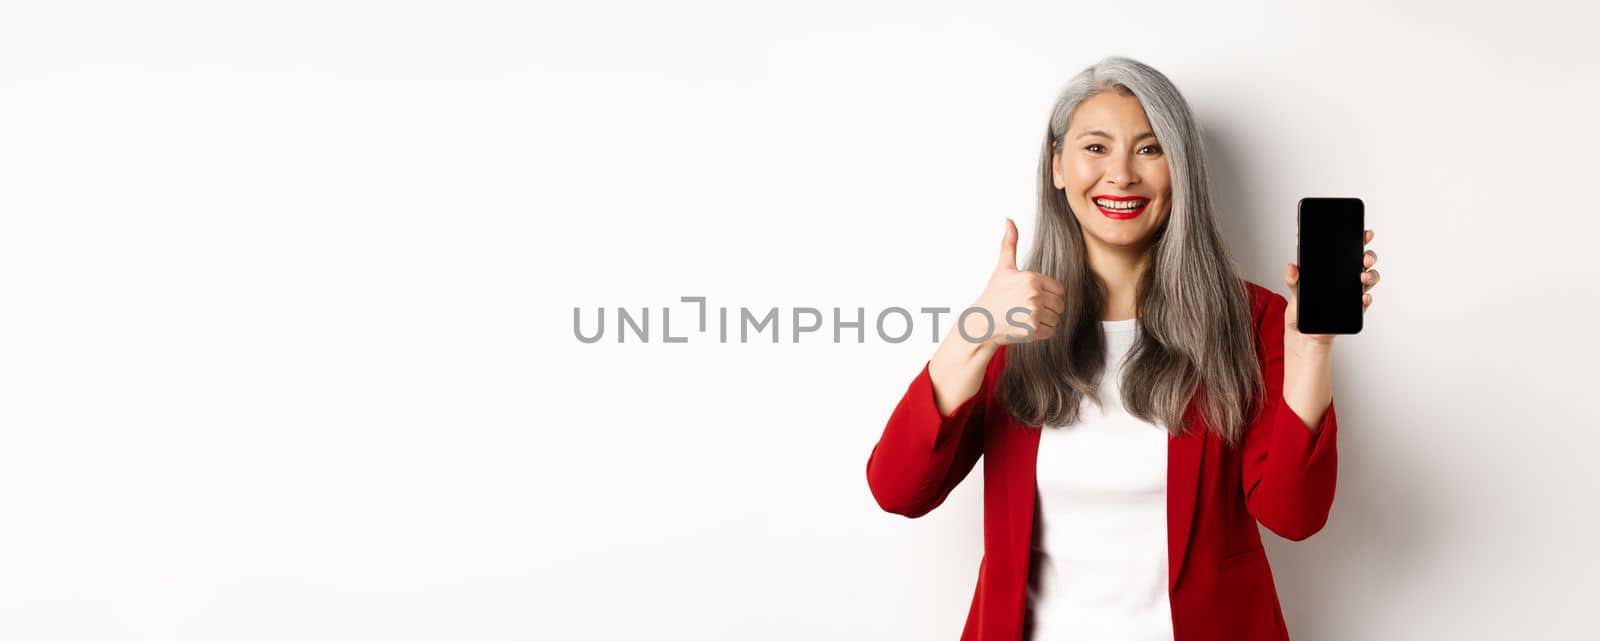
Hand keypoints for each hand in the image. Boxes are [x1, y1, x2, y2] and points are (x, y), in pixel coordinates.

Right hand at [964, 218, 1065, 345]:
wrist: (981, 322)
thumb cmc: (994, 295)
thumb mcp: (1003, 268)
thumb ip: (1010, 244)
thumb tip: (1009, 220)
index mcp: (1031, 278)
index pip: (1059, 289)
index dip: (1049, 295)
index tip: (1033, 297)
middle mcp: (1034, 295)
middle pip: (1060, 304)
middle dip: (1048, 308)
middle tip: (1029, 309)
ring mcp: (1033, 313)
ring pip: (1056, 318)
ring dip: (1045, 321)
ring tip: (1027, 317)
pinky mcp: (1032, 330)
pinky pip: (1051, 331)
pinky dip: (1042, 332)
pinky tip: (1026, 327)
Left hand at [1285, 228, 1379, 353]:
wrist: (1303, 334)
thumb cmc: (1301, 309)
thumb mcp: (1294, 291)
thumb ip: (1292, 278)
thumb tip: (1291, 266)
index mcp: (1334, 268)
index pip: (1350, 250)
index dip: (1360, 239)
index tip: (1365, 233)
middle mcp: (1346, 278)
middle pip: (1364, 262)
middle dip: (1369, 256)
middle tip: (1364, 258)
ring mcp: (1352, 293)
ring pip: (1370, 279)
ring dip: (1370, 276)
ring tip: (1362, 277)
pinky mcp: (1354, 309)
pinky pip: (1365, 302)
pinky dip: (1366, 298)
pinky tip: (1363, 297)